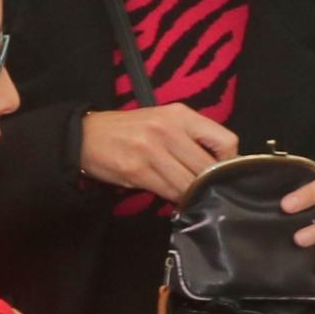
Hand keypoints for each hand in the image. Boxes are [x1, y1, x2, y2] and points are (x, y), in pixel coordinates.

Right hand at [79, 102, 238, 200]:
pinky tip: (173, 196)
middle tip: (206, 190)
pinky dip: (175, 199)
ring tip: (189, 194)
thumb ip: (192, 137)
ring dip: (192, 194)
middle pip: (209, 167)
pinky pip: (169, 192)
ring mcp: (152, 150)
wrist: (85, 136)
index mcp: (181, 115)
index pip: (226, 141)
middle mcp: (168, 129)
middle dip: (211, 183)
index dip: (229, 162)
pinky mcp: (137, 170)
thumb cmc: (131, 129)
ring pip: (190, 184)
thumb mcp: (164, 121)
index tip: (221, 171)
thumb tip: (222, 165)